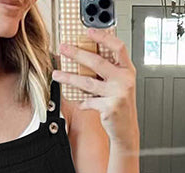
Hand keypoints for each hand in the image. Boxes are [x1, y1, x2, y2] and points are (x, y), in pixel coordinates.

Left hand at [52, 28, 138, 148]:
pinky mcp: (109, 107)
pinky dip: (82, 102)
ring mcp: (117, 94)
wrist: (126, 129)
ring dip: (69, 78)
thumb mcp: (120, 84)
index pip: (117, 47)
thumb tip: (85, 58)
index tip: (88, 32)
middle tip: (64, 49)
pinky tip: (80, 103)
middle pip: (97, 62)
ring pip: (87, 82)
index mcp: (127, 70)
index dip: (103, 37)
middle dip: (77, 54)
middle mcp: (124, 80)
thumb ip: (109, 71)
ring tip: (57, 75)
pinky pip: (89, 101)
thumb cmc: (120, 105)